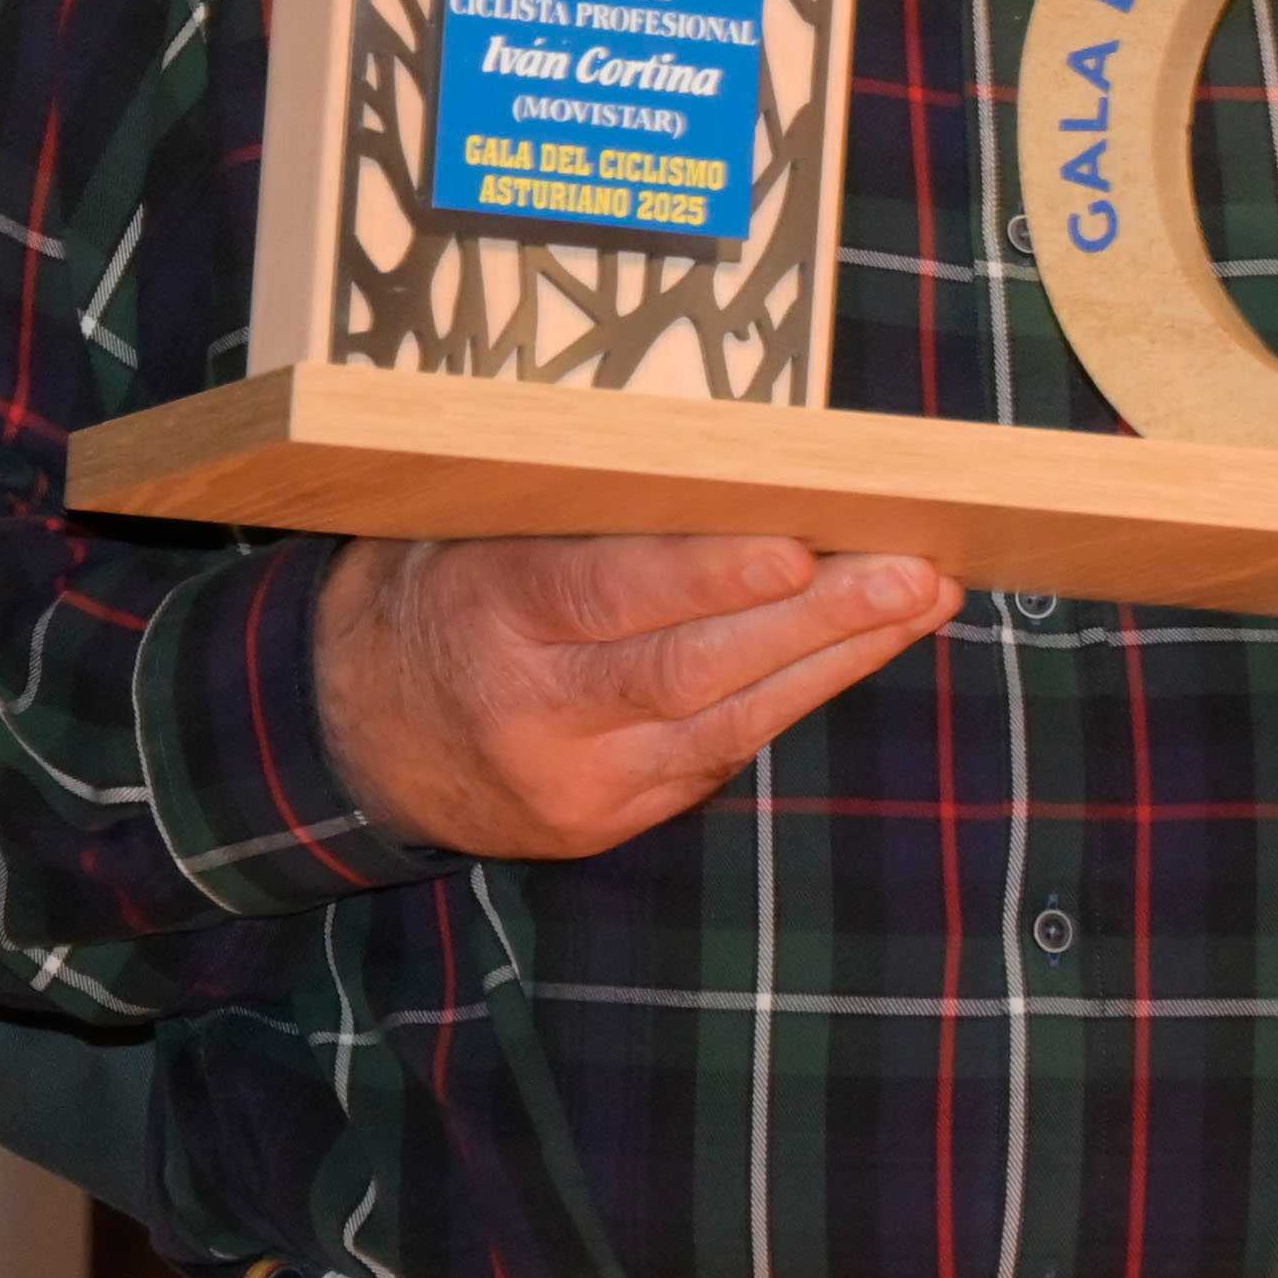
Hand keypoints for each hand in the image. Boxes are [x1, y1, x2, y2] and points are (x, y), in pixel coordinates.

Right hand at [317, 532, 954, 861]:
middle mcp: (530, 709)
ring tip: (922, 599)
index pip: (602, 595)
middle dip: (813, 622)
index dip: (703, 578)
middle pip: (686, 669)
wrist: (355, 733)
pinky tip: (860, 647)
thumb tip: (715, 455)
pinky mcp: (604, 822)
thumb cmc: (432, 592)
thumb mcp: (463, 529)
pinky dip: (791, 696)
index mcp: (482, 613)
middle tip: (913, 572)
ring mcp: (573, 782)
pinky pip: (715, 757)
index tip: (796, 548)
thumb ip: (568, 509)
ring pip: (722, 723)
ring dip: (834, 659)